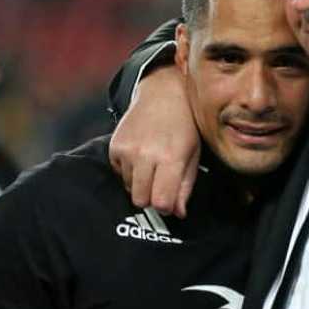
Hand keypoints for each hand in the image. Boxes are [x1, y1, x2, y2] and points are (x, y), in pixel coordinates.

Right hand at [109, 65, 198, 216]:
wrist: (163, 94)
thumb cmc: (185, 127)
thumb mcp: (194, 155)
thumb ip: (186, 186)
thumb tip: (178, 213)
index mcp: (171, 158)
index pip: (161, 202)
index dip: (166, 207)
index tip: (170, 201)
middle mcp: (146, 155)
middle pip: (141, 200)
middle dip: (151, 198)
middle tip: (161, 185)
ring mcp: (127, 151)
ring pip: (129, 188)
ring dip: (141, 183)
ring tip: (153, 164)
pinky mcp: (114, 147)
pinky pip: (119, 174)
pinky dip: (129, 171)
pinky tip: (141, 155)